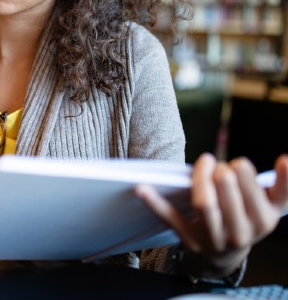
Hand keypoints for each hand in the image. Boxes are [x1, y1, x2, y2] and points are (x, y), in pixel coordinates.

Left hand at [135, 152, 287, 278]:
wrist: (224, 255)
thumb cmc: (248, 218)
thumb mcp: (272, 206)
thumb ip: (283, 184)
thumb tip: (286, 160)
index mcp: (262, 221)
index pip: (255, 196)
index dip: (245, 176)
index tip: (237, 163)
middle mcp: (239, 233)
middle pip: (227, 197)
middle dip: (221, 174)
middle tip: (218, 165)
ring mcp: (212, 236)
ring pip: (204, 205)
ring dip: (200, 179)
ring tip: (204, 162)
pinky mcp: (187, 237)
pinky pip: (170, 218)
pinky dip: (154, 203)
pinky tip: (141, 187)